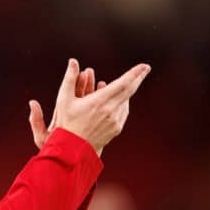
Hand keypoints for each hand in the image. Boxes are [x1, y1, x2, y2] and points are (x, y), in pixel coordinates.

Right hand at [29, 59, 149, 155]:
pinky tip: (120, 98)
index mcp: (98, 102)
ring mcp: (115, 120)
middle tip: (146, 68)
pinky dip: (122, 102)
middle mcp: (110, 111)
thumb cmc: (66, 122)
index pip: (122, 84)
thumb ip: (69, 78)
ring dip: (127, 90)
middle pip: (130, 91)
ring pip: (126, 101)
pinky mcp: (116, 128)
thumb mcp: (64, 99)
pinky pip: (123, 111)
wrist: (72, 148)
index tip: (144, 66)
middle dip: (138, 78)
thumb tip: (73, 61)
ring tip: (126, 82)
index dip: (134, 74)